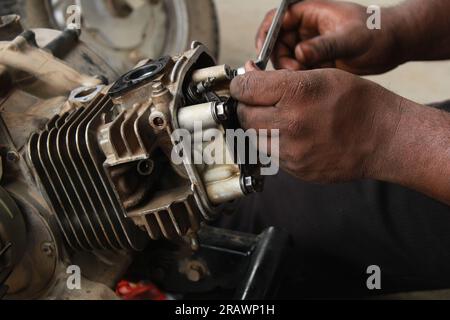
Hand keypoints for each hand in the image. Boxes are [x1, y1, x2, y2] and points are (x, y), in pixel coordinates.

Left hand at [230, 68, 403, 182]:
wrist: (384, 139)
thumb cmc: (357, 101)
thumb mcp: (320, 75)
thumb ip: (279, 76)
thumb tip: (248, 73)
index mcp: (297, 93)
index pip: (245, 89)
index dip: (240, 85)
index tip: (243, 85)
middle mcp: (290, 124)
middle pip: (244, 115)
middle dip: (246, 106)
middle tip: (257, 100)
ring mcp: (292, 151)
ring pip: (253, 137)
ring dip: (256, 126)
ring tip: (274, 117)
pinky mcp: (295, 169)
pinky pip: (269, 154)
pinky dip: (271, 142)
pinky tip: (288, 134)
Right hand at [256, 0, 402, 74]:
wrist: (392, 47)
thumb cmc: (376, 33)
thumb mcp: (350, 39)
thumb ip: (324, 46)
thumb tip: (299, 53)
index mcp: (310, 11)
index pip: (277, 19)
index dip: (266, 34)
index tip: (263, 51)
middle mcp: (306, 28)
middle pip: (276, 43)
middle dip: (280, 59)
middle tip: (294, 71)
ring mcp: (309, 45)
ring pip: (285, 60)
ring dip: (291, 71)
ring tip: (309, 74)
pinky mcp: (314, 61)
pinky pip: (297, 71)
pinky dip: (301, 77)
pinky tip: (316, 78)